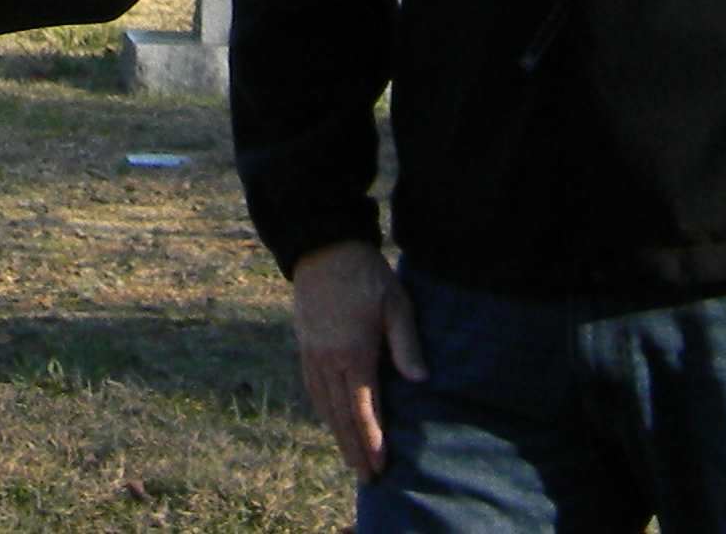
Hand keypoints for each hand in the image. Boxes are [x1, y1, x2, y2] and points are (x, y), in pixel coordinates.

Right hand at [289, 239, 427, 479]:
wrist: (322, 247)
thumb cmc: (366, 275)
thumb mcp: (396, 304)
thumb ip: (406, 344)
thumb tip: (420, 381)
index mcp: (352, 353)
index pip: (363, 408)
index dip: (372, 440)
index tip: (381, 465)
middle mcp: (327, 359)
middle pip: (341, 415)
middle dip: (355, 448)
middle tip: (367, 477)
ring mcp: (312, 353)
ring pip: (324, 405)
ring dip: (338, 435)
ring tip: (351, 459)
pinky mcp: (304, 344)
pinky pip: (312, 388)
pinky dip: (323, 411)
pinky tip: (331, 421)